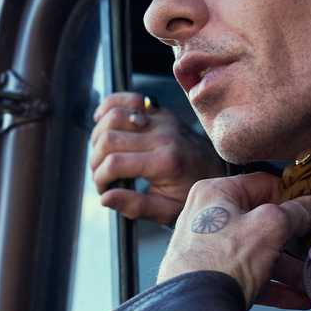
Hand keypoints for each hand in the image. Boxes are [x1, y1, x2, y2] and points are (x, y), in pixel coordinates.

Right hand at [90, 92, 226, 225]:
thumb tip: (105, 198)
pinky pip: (126, 99)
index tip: (104, 190)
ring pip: (112, 117)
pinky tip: (102, 122)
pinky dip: (108, 106)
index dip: (100, 178)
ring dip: (98, 137)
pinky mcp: (160, 111)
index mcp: (165, 162)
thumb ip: (135, 206)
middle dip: (95, 161)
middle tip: (101, 176)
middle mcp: (163, 136)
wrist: (214, 171)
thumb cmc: (189, 193)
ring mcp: (162, 119)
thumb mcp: (166, 211)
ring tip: (103, 156)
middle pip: (108, 138)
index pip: (115, 163)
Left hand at [156, 172, 310, 306]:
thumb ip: (298, 213)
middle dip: (295, 241)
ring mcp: (209, 249)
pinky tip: (300, 297)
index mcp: (216, 193)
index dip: (293, 197)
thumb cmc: (219, 263)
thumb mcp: (269, 228)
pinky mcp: (212, 278)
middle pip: (263, 222)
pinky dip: (275, 286)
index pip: (264, 184)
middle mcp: (209, 217)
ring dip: (290, 268)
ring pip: (259, 253)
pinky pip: (250, 276)